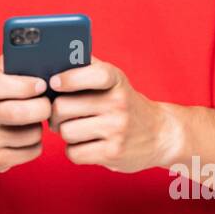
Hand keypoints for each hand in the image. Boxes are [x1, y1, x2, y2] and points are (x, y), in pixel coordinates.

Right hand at [0, 55, 47, 172]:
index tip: (42, 84)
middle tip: (46, 104)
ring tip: (33, 120)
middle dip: (42, 108)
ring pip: (31, 133)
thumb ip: (13, 61)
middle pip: (20, 113)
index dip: (25, 85)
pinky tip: (27, 136)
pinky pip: (31, 151)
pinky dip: (36, 144)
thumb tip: (44, 50)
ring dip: (40, 126)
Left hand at [48, 56, 179, 172]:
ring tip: (76, 129)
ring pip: (66, 132)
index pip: (94, 74)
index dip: (70, 78)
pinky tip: (85, 144)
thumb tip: (53, 59)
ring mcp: (117, 129)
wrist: (160, 135)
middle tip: (60, 115)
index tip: (54, 82)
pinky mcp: (113, 153)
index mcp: (116, 80)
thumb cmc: (125, 104)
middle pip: (63, 107)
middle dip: (55, 113)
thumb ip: (87, 67)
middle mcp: (118, 103)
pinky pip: (73, 153)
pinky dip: (74, 151)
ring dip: (65, 133)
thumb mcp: (114, 81)